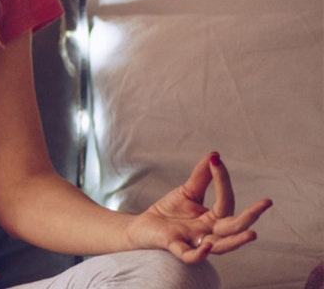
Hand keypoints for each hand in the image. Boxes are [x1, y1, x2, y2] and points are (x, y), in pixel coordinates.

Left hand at [126, 152, 271, 262]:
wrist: (144, 226)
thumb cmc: (170, 211)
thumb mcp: (188, 191)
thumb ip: (201, 176)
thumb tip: (214, 155)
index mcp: (214, 218)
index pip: (226, 201)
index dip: (222, 181)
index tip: (217, 160)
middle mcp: (209, 232)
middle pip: (234, 227)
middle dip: (251, 216)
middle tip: (267, 202)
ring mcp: (195, 241)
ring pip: (220, 246)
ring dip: (236, 241)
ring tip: (252, 234)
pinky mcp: (176, 246)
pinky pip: (190, 256)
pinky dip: (199, 254)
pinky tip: (207, 247)